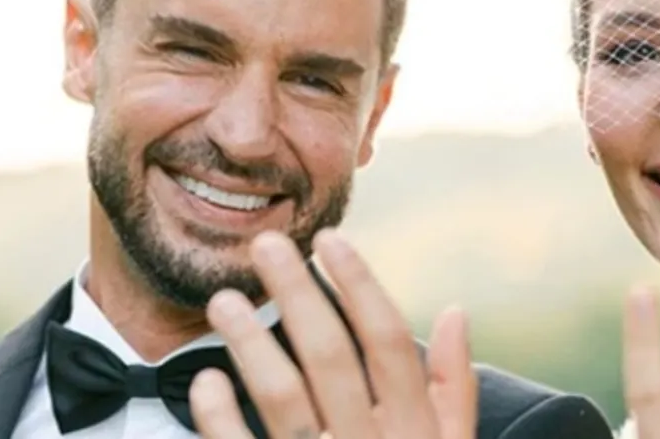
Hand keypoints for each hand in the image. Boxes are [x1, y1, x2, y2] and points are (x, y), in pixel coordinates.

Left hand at [189, 229, 477, 438]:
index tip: (331, 240)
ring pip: (282, 399)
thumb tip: (454, 310)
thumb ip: (454, 387)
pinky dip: (220, 420)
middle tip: (265, 245)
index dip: (359, 285)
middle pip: (329, 356)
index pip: (388, 340)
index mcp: (415, 430)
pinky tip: (205, 381)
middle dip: (297, 294)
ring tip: (222, 301)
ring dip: (252, 345)